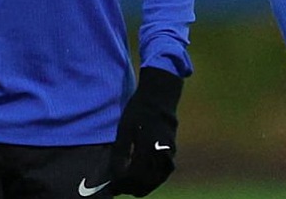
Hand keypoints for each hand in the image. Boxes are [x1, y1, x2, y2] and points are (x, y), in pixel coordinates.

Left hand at [109, 67, 183, 196]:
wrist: (159, 97)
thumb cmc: (138, 111)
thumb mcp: (124, 131)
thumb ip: (121, 155)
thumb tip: (116, 176)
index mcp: (148, 148)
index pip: (134, 176)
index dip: (123, 184)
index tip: (113, 187)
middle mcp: (161, 153)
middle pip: (146, 181)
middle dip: (132, 187)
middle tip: (119, 189)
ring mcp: (169, 153)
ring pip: (156, 180)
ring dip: (143, 186)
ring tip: (130, 187)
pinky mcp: (172, 151)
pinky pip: (163, 173)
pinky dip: (153, 180)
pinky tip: (144, 180)